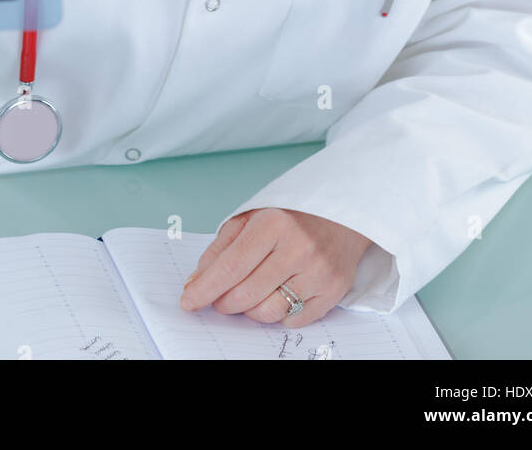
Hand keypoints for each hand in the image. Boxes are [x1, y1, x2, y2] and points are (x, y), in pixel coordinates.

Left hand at [179, 207, 371, 326]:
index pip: (230, 267)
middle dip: (223, 301)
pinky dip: (277, 314)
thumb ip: (221, 248)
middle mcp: (299, 248)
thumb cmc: (292, 214)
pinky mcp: (333, 291)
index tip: (188, 301)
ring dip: (249, 310)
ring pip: (267, 313)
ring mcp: (318, 272)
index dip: (205, 289)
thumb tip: (196, 283)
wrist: (344, 211)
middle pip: (245, 295)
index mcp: (274, 223)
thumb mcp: (252, 216)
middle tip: (219, 298)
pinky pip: (292, 320)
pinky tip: (278, 293)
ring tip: (250, 293)